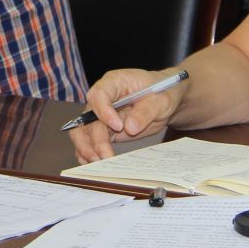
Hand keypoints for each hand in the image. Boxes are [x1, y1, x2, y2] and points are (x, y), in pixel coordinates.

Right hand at [67, 67, 187, 162]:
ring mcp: (101, 116)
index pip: (99, 94)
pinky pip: (91, 142)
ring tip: (99, 163)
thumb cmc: (163, 92)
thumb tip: (129, 128)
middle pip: (88, 118)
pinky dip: (89, 153)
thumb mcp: (160, 99)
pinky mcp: (105, 131)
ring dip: (87, 148)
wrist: (165, 101)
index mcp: (114, 82)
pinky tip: (95, 164)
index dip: (104, 111)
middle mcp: (102, 99)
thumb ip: (145, 112)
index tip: (118, 126)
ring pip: (83, 131)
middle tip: (105, 156)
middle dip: (94, 139)